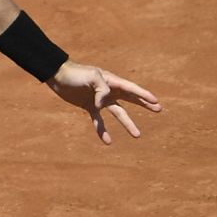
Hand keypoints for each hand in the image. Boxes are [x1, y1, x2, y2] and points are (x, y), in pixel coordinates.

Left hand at [45, 61, 161, 143]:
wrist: (58, 76)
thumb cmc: (76, 74)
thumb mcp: (91, 77)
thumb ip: (101, 89)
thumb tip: (103, 104)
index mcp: (112, 81)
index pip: (131, 89)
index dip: (144, 95)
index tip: (156, 102)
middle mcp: (109, 91)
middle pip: (131, 99)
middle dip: (144, 104)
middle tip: (158, 109)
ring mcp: (100, 100)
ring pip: (118, 113)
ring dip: (128, 123)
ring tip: (137, 135)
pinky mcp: (90, 107)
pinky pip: (99, 121)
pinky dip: (102, 130)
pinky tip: (107, 142)